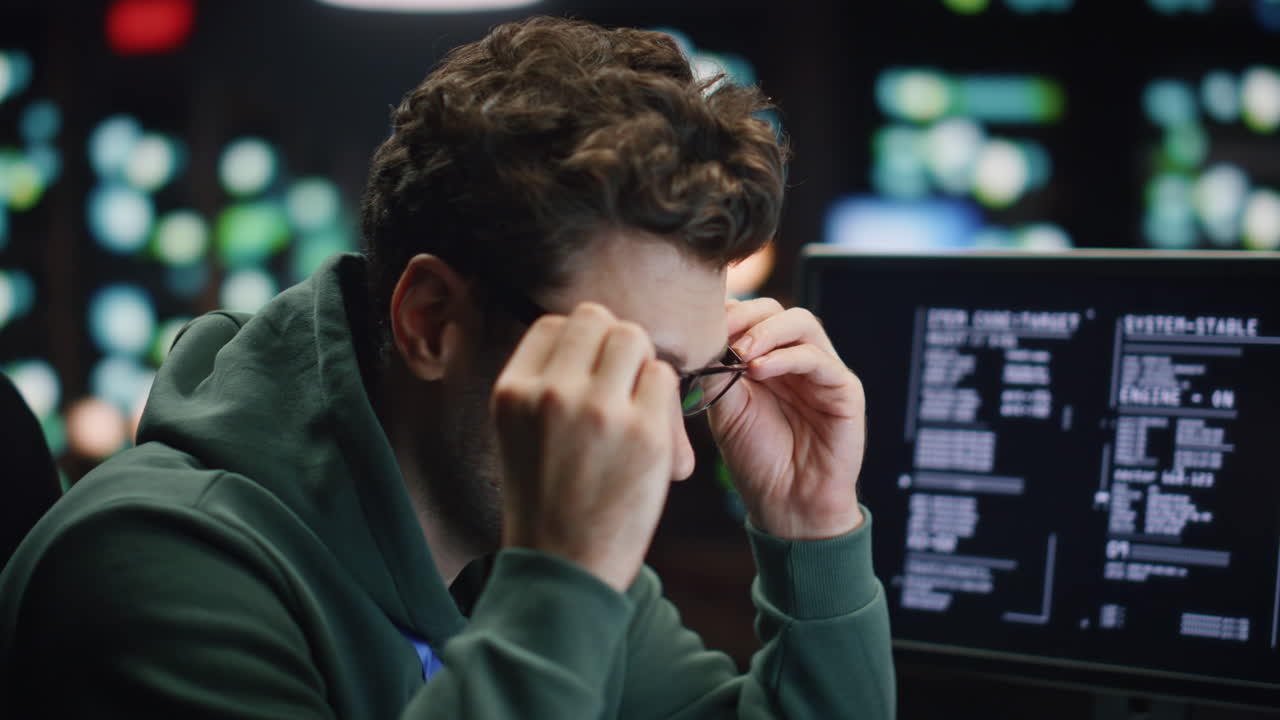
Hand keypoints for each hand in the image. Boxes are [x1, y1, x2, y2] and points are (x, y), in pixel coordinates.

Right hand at [491, 302, 679, 591]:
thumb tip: (589, 330)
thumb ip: (542, 381)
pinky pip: (665, 378)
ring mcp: (601, 411)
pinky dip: (663, 396)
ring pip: (635, 339)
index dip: (578, 342)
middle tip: (617, 383)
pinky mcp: (646, 433)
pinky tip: (650, 428)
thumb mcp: (517, 431)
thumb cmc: (545, 497)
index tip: (587, 371)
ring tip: (633, 403)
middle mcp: (553, 393)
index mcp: (514, 391)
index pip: (555, 324)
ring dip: (640, 364)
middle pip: (598, 320)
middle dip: (612, 345)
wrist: (564, 566)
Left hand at [709, 298, 865, 539]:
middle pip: (776, 310)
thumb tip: (701, 340)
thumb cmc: (756, 459)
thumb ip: (717, 373)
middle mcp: (796, 359)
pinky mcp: (845, 390)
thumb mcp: (725, 411)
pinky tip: (760, 370)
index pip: (750, 315)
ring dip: (767, 332)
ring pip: (802, 324)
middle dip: (746, 316)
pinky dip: (788, 357)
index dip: (727, 313)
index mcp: (766, 358)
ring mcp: (823, 372)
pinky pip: (820, 360)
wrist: (786, 503)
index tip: (700, 327)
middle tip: (722, 336)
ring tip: (741, 353)